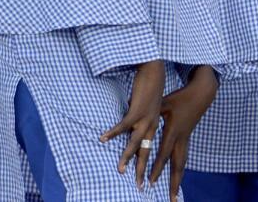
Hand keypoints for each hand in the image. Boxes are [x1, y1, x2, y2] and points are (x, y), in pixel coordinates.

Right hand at [100, 60, 164, 188]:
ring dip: (126, 157)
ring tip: (120, 170)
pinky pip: (123, 126)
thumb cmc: (148, 87)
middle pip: (146, 152)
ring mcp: (146, 118)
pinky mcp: (138, 110)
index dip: (145, 164)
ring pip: (135, 143)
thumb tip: (129, 124)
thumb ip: (139, 117)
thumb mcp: (146, 106)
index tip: (146, 180)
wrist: (154, 70)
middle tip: (139, 186)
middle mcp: (152, 125)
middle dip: (140, 170)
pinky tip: (103, 139)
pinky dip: (113, 133)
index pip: (149, 149)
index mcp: (154, 125)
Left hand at [148, 65, 218, 200]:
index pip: (164, 154)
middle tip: (172, 199)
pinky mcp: (187, 139)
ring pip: (182, 164)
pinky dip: (179, 170)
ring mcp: (186, 140)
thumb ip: (152, 113)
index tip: (150, 182)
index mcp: (173, 131)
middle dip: (174, 183)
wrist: (201, 94)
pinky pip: (183, 158)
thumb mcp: (164, 103)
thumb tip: (137, 117)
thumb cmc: (180, 97)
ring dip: (178, 180)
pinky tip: (176, 179)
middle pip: (177, 165)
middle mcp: (181, 139)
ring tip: (175, 195)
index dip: (157, 168)